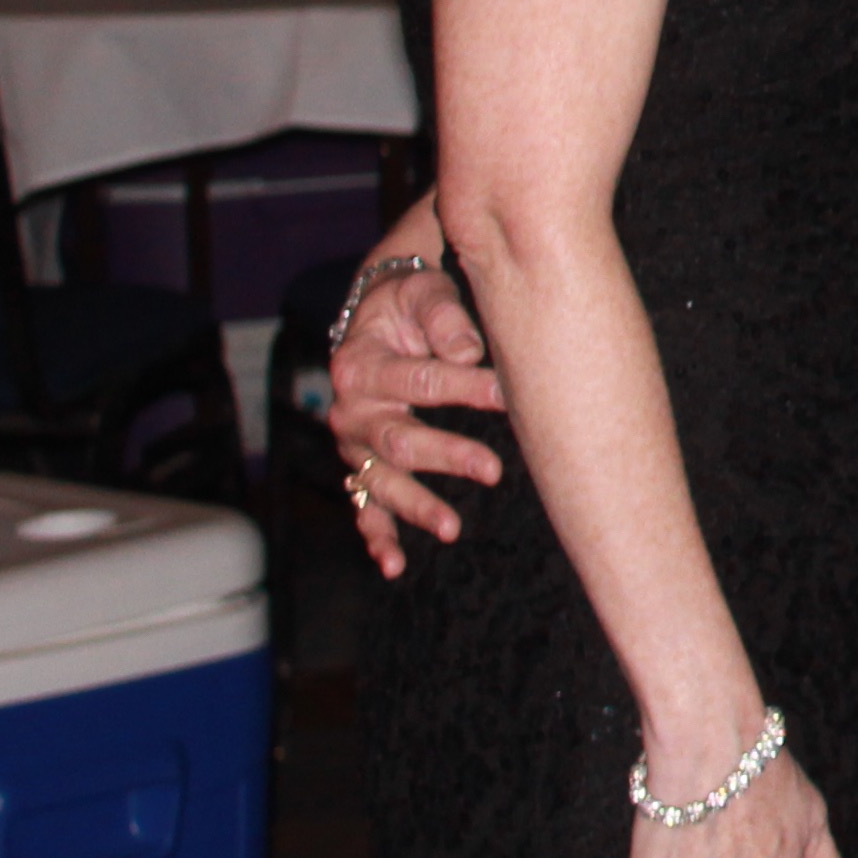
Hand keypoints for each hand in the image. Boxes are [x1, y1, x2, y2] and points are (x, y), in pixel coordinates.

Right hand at [323, 269, 505, 576]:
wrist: (373, 317)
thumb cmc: (406, 304)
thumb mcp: (421, 293)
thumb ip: (444, 318)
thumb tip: (470, 352)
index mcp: (361, 365)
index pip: (417, 379)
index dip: (464, 387)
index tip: (507, 394)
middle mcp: (351, 410)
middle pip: (398, 440)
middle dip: (446, 457)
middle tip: (492, 470)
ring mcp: (354, 445)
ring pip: (382, 482)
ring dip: (416, 507)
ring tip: (452, 528)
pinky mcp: (361, 466)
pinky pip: (364, 507)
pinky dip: (376, 536)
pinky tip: (394, 565)